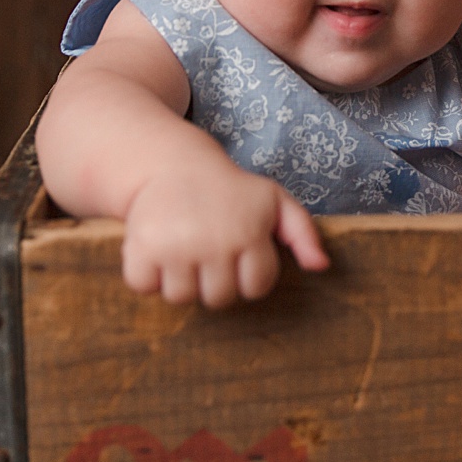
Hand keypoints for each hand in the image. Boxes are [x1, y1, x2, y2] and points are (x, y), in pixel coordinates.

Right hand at [119, 162, 328, 306]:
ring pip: (181, 297)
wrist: (174, 163)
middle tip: (207, 251)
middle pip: (219, 298)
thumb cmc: (230, 190)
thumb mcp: (274, 201)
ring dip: (180, 280)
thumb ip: (303, 232)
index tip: (238, 253)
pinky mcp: (141, 246)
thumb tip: (321, 267)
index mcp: (250, 234)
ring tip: (182, 250)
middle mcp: (214, 242)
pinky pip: (143, 285)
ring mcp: (177, 246)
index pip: (256, 287)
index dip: (247, 275)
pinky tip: (155, 250)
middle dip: (214, 281)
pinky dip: (145, 274)